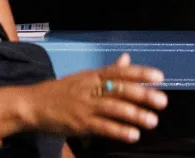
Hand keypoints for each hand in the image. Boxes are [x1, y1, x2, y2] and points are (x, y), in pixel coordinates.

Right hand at [9, 57, 168, 144]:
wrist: (32, 104)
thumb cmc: (62, 91)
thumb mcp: (85, 77)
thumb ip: (108, 71)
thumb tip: (127, 58)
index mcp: (94, 75)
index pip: (120, 71)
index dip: (141, 73)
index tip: (160, 77)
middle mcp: (91, 88)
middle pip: (120, 89)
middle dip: (143, 95)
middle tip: (162, 101)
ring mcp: (85, 106)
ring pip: (114, 109)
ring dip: (135, 115)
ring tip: (153, 121)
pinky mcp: (80, 123)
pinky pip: (103, 127)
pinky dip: (119, 131)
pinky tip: (133, 135)